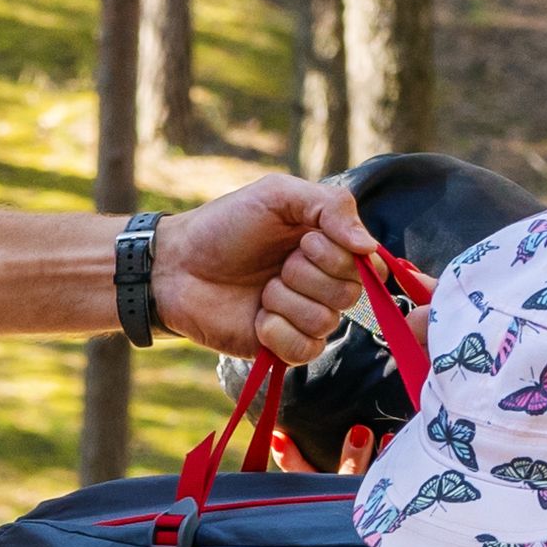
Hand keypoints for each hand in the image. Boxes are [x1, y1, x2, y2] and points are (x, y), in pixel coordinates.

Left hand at [150, 176, 395, 365]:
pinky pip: (305, 350)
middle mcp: (323, 285)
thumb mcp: (278, 195)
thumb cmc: (225, 226)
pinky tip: (257, 317)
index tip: (307, 240)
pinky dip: (277, 332)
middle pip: (350, 293)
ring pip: (325, 321)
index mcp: (329, 248)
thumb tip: (369, 247)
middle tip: (276, 263)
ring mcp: (304, 318)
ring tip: (260, 289)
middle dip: (306, 274)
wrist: (176, 265)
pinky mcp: (283, 348)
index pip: (369, 265)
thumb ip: (332, 207)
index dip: (342, 256)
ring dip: (285, 300)